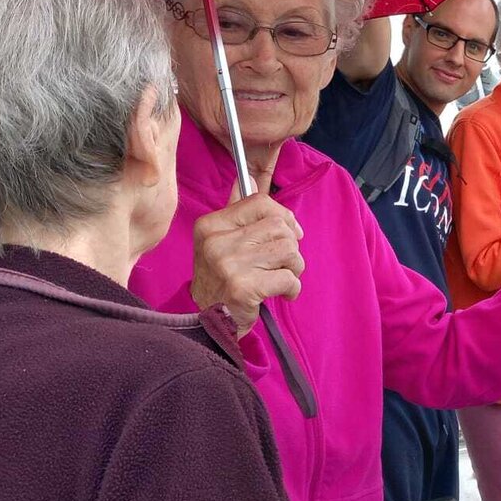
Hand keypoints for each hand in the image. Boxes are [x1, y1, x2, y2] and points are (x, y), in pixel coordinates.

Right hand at [190, 184, 305, 331]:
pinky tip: (281, 294)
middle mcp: (217, 242)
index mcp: (210, 226)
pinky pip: (288, 278)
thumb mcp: (219, 242)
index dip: (283, 215)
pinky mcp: (244, 288)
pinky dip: (292, 288)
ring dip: (293, 267)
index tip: (290, 232)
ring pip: (288, 250)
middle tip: (282, 263)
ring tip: (281, 278)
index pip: (259, 202)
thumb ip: (236, 210)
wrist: (206, 324)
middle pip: (279, 226)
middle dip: (290, 246)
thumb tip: (250, 176)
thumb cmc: (220, 281)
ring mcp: (229, 265)